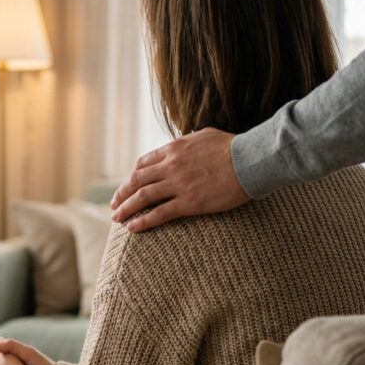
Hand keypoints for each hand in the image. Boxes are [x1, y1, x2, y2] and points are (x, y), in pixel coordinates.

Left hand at [110, 127, 249, 231]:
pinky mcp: (189, 202)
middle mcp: (171, 166)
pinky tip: (133, 228)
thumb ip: (189, 140)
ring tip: (116, 218)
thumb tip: (186, 139)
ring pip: (142, 197)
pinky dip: (143, 221)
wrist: (251, 159)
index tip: (128, 186)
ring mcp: (178, 184)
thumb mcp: (205, 135)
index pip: (144, 164)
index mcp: (174, 149)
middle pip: (136, 180)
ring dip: (126, 208)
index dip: (132, 176)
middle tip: (114, 204)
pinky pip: (159, 214)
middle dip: (122, 193)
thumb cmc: (234, 147)